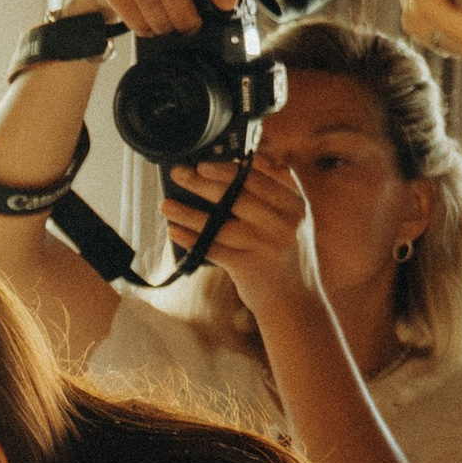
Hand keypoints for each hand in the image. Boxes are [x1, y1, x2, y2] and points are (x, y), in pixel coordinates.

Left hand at [161, 150, 321, 321]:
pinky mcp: (250, 268)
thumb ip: (277, 191)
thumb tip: (246, 160)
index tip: (205, 163)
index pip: (261, 178)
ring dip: (189, 213)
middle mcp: (283, 223)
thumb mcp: (293, 221)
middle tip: (178, 174)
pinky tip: (174, 231)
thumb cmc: (285, 255)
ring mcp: (267, 246)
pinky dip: (192, 239)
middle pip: (238, 196)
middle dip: (203, 183)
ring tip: (165, 205)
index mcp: (295, 205)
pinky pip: (214, 249)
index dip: (231, 168)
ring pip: (222, 223)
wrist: (294, 302)